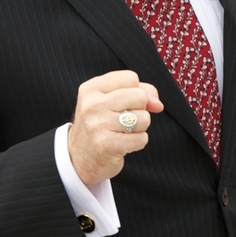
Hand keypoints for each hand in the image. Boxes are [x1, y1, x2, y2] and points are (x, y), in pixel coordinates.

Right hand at [68, 71, 163, 186]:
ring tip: (123, 132)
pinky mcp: (108, 145)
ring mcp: (99, 125)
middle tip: (125, 120)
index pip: (131, 78)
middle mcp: (93, 104)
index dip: (137, 91)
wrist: (78, 158)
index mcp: (91, 89)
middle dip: (140, 109)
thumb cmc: (99, 125)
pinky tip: (123, 144)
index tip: (128, 103)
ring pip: (144, 118)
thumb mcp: (109, 101)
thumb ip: (137, 92)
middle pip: (140, 96)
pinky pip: (141, 139)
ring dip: (140, 128)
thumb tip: (157, 103)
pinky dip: (138, 143)